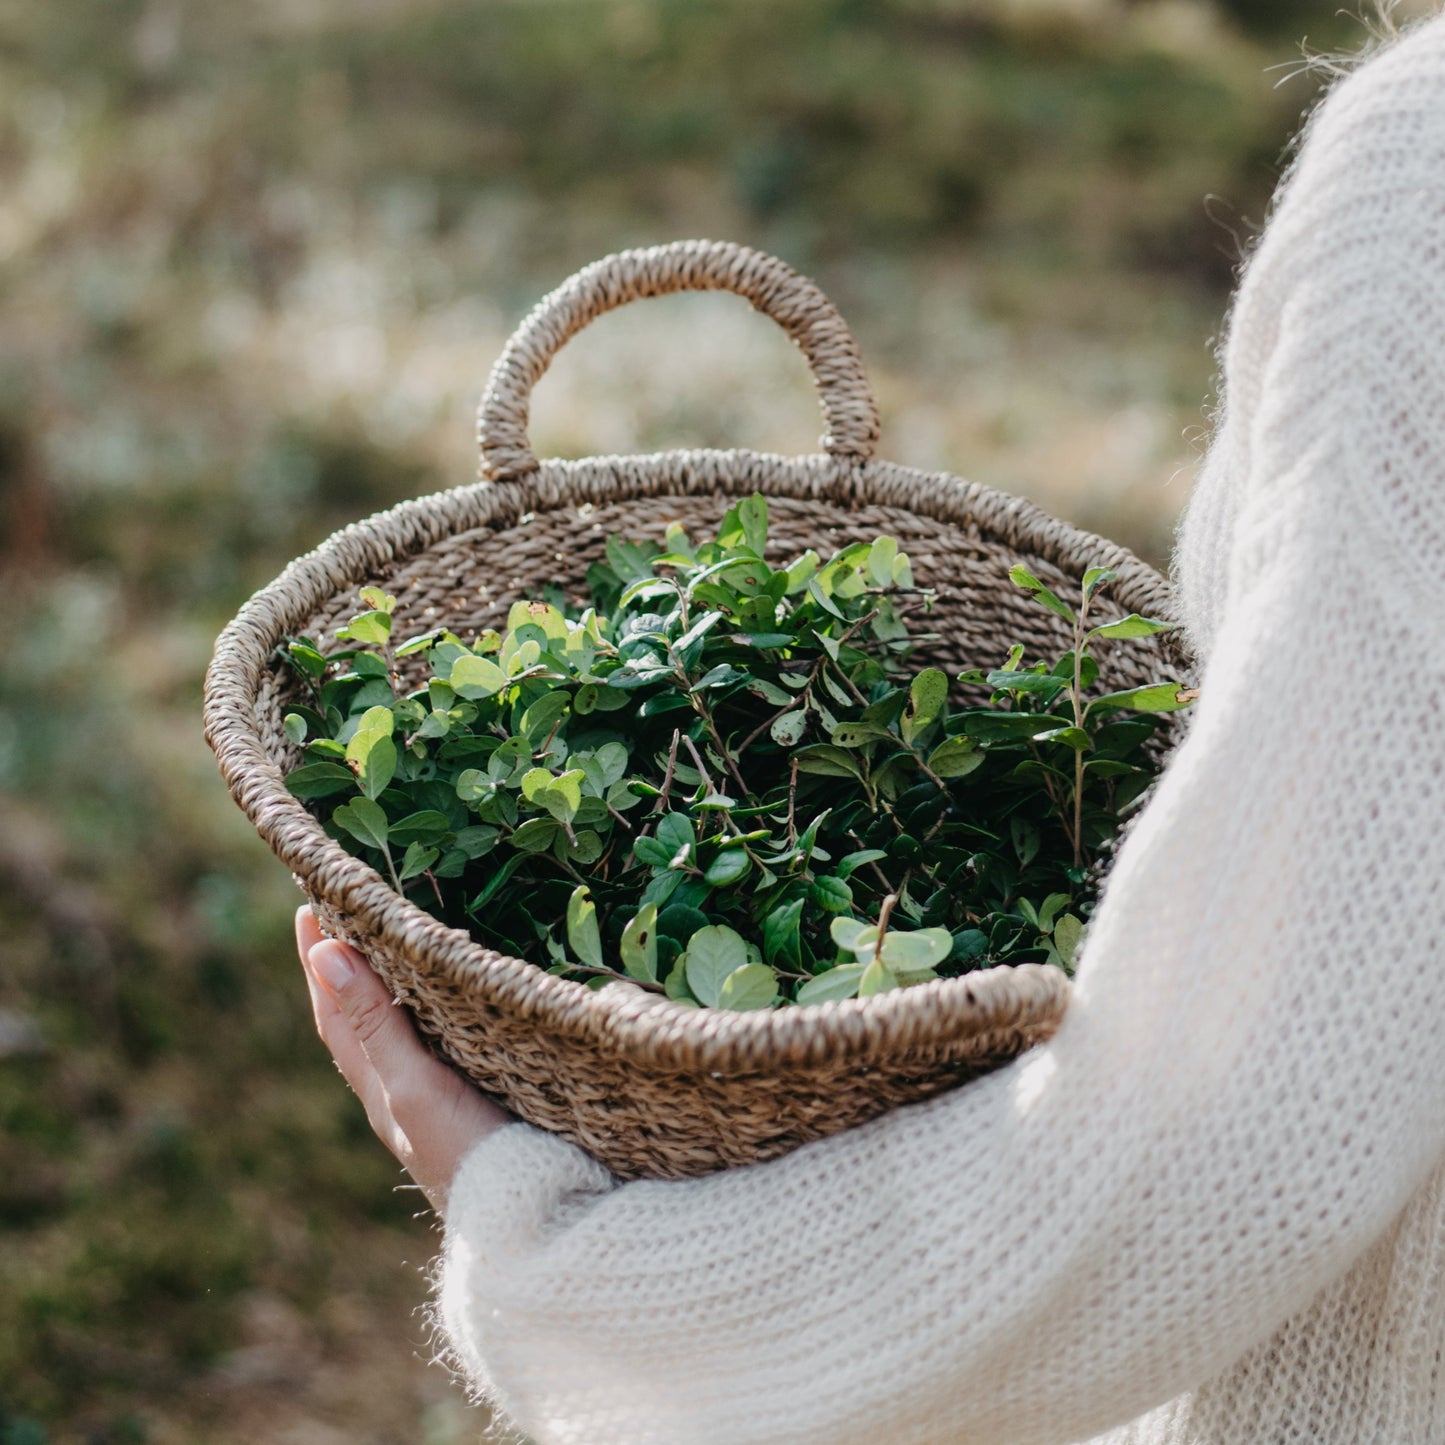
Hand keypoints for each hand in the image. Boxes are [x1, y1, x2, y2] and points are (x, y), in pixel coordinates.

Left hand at [295, 905, 509, 1214]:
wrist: (534, 1220)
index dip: (320, 961)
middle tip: (358, 907)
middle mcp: (409, 1091)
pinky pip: (452, 1037)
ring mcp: (450, 1098)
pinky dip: (446, 1004)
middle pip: (369, 1016)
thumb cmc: (467, 1152)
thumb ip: (374, 1022)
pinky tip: (472, 991)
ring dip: (403, 981)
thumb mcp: (413, 1083)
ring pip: (412, 1027)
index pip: (336, 1013)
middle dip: (360, 963)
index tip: (311, 905)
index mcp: (382, 1087)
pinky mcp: (491, 1096)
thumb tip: (323, 953)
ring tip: (410, 935)